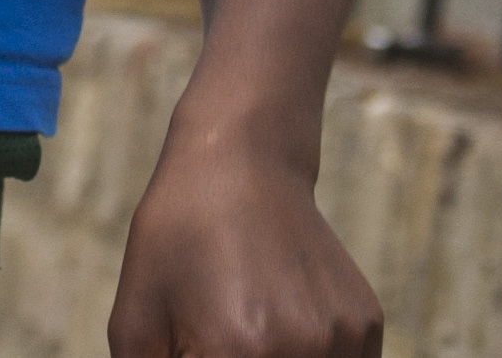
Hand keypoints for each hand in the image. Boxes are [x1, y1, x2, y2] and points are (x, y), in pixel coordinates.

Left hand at [107, 123, 382, 357]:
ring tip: (251, 333)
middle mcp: (298, 350)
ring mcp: (340, 339)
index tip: (203, 355)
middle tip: (228, 345)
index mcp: (233, 351)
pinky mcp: (365, 326)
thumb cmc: (176, 239)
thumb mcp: (135, 322)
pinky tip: (282, 329)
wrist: (243, 162)